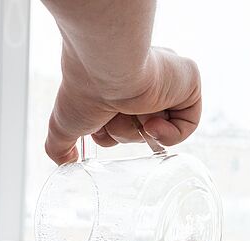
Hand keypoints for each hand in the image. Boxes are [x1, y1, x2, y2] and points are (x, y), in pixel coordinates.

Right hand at [45, 46, 201, 164]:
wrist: (105, 69)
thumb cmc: (82, 90)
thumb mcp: (63, 125)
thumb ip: (60, 146)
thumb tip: (67, 162)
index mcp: (118, 85)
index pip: (122, 123)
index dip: (112, 135)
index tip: (100, 129)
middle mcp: (143, 81)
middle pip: (140, 130)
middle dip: (124, 132)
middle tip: (113, 115)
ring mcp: (167, 81)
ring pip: (160, 128)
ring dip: (140, 129)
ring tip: (128, 109)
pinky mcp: (189, 81)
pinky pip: (187, 125)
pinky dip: (170, 134)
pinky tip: (152, 122)